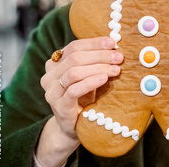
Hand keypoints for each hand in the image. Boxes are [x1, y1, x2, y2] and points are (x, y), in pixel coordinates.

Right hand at [37, 37, 122, 165]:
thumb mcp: (88, 75)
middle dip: (100, 55)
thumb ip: (94, 61)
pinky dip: (90, 82)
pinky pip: (74, 90)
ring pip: (74, 72)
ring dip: (98, 68)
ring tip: (115, 69)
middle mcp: (50, 76)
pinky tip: (104, 78)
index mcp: (55, 64)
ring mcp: (52, 91)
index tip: (113, 42)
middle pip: (75, 58)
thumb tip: (114, 46)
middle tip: (118, 57)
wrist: (74, 126)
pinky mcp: (59, 105)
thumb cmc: (84, 96)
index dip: (94, 43)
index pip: (74, 46)